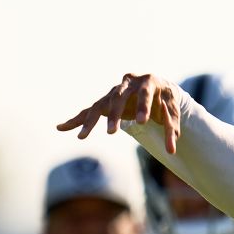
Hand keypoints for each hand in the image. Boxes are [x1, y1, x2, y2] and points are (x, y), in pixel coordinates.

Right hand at [56, 73, 181, 153]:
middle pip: (118, 98)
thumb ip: (171, 130)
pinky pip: (89, 111)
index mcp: (147, 81)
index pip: (145, 94)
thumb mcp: (172, 112)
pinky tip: (60, 127)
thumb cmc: (165, 99)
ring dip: (91, 122)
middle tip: (112, 132)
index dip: (143, 107)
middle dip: (115, 115)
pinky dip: (77, 120)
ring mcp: (114, 92)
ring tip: (82, 137)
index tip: (142, 121)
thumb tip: (171, 151)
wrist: (156, 86)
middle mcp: (127, 83)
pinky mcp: (105, 102)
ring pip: (100, 105)